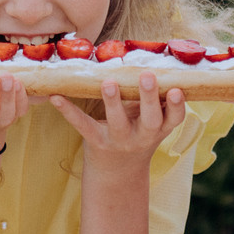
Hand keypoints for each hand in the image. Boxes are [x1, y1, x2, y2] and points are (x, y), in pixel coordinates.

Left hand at [50, 73, 186, 169]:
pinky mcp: (96, 141)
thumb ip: (157, 100)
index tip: (176, 90)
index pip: (174, 118)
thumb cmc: (137, 133)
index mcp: (159, 129)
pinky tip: (56, 97)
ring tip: (109, 83)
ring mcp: (118, 140)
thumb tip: (160, 61)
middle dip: (149, 98)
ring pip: (118, 122)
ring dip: (113, 102)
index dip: (177, 105)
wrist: (117, 171)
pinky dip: (68, 111)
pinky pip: (82, 125)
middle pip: (150, 119)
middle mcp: (142, 136)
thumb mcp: (152, 121)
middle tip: (147, 76)